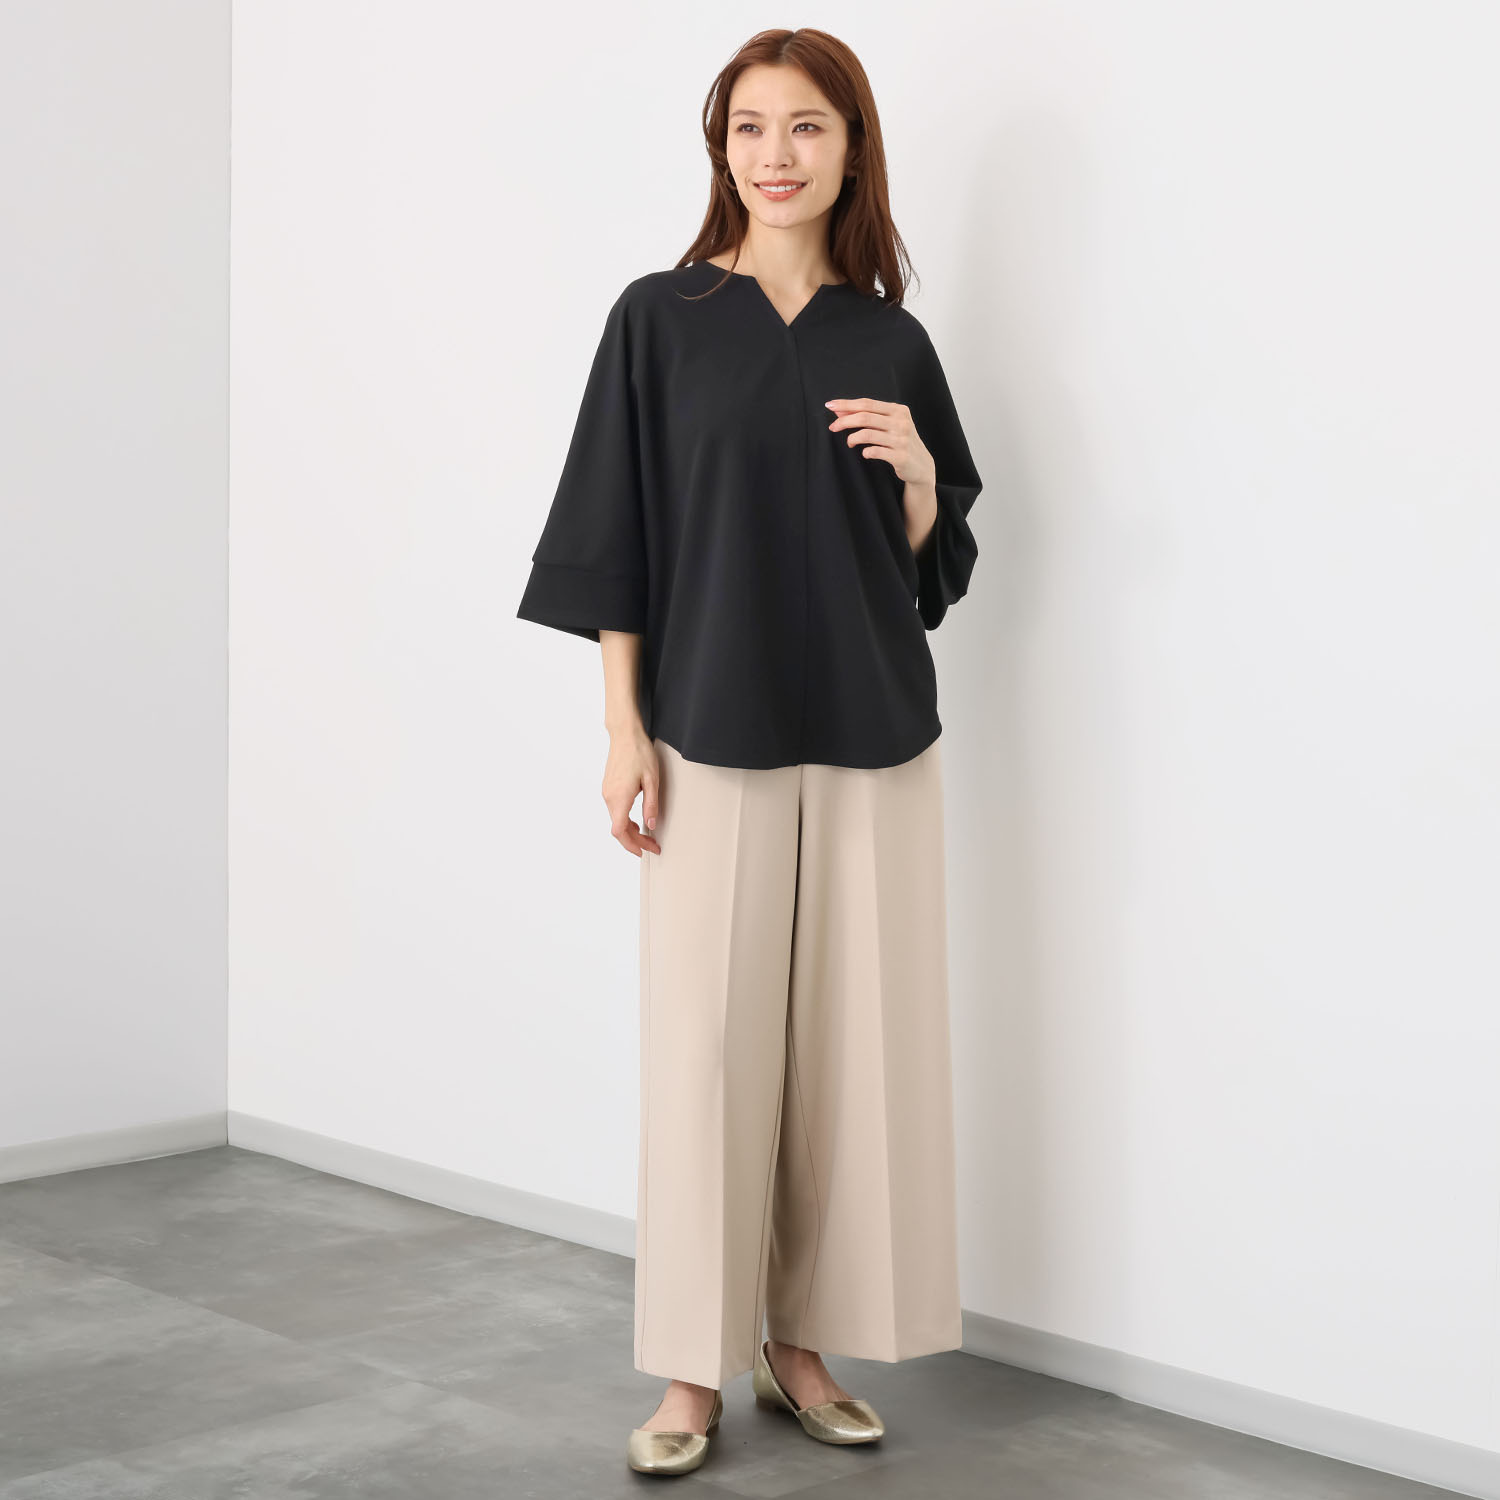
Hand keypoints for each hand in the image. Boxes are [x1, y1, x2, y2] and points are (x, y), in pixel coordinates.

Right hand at [603, 730, 661, 856]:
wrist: (625, 734)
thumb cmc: (639, 752)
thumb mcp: (652, 780)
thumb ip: (651, 805)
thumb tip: (651, 826)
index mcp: (619, 797)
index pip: (620, 831)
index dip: (632, 845)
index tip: (645, 851)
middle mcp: (609, 797)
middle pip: (618, 829)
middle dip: (635, 841)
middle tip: (653, 846)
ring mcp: (607, 792)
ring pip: (616, 820)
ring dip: (631, 831)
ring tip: (648, 836)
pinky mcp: (608, 788)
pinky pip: (615, 811)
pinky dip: (626, 821)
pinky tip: (638, 821)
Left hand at [825, 398, 935, 487]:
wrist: (920, 465)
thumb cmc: (900, 442)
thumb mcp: (889, 425)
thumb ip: (868, 416)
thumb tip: (840, 410)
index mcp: (898, 410)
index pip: (867, 403)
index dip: (847, 404)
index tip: (830, 405)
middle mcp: (901, 422)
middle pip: (865, 417)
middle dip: (844, 421)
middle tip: (833, 426)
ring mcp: (902, 440)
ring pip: (867, 434)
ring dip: (852, 438)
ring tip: (850, 442)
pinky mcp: (900, 456)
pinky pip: (874, 452)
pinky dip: (865, 452)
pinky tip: (865, 453)